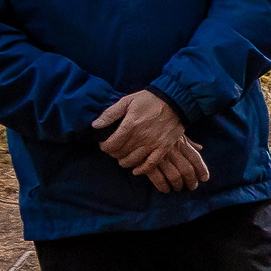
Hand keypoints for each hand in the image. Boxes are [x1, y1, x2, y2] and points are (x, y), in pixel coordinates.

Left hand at [94, 90, 208, 193]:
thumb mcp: (127, 101)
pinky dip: (142, 169)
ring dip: (124, 161)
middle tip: (114, 149)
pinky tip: (136, 170)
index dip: (104, 146)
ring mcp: (153, 143)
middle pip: (120, 153)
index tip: (104, 143)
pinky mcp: (164, 147)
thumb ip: (110, 114)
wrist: (175, 100)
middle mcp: (141, 137)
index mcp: (130, 125)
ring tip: (122, 157)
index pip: (111, 144)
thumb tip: (95, 125)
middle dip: (113, 153)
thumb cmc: (149, 100)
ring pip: (133, 160)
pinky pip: (151, 164)